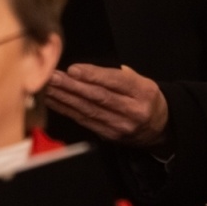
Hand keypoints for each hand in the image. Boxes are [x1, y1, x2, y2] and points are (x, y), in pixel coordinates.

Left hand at [45, 64, 168, 149]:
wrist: (159, 126)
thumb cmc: (143, 98)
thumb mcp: (140, 81)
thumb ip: (116, 75)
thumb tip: (84, 70)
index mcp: (143, 92)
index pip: (116, 81)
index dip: (92, 75)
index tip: (72, 69)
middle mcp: (133, 110)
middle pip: (98, 97)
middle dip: (71, 86)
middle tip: (52, 77)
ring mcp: (121, 125)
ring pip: (88, 110)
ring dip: (64, 98)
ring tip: (47, 87)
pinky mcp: (109, 136)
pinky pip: (84, 121)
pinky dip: (66, 110)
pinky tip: (53, 101)